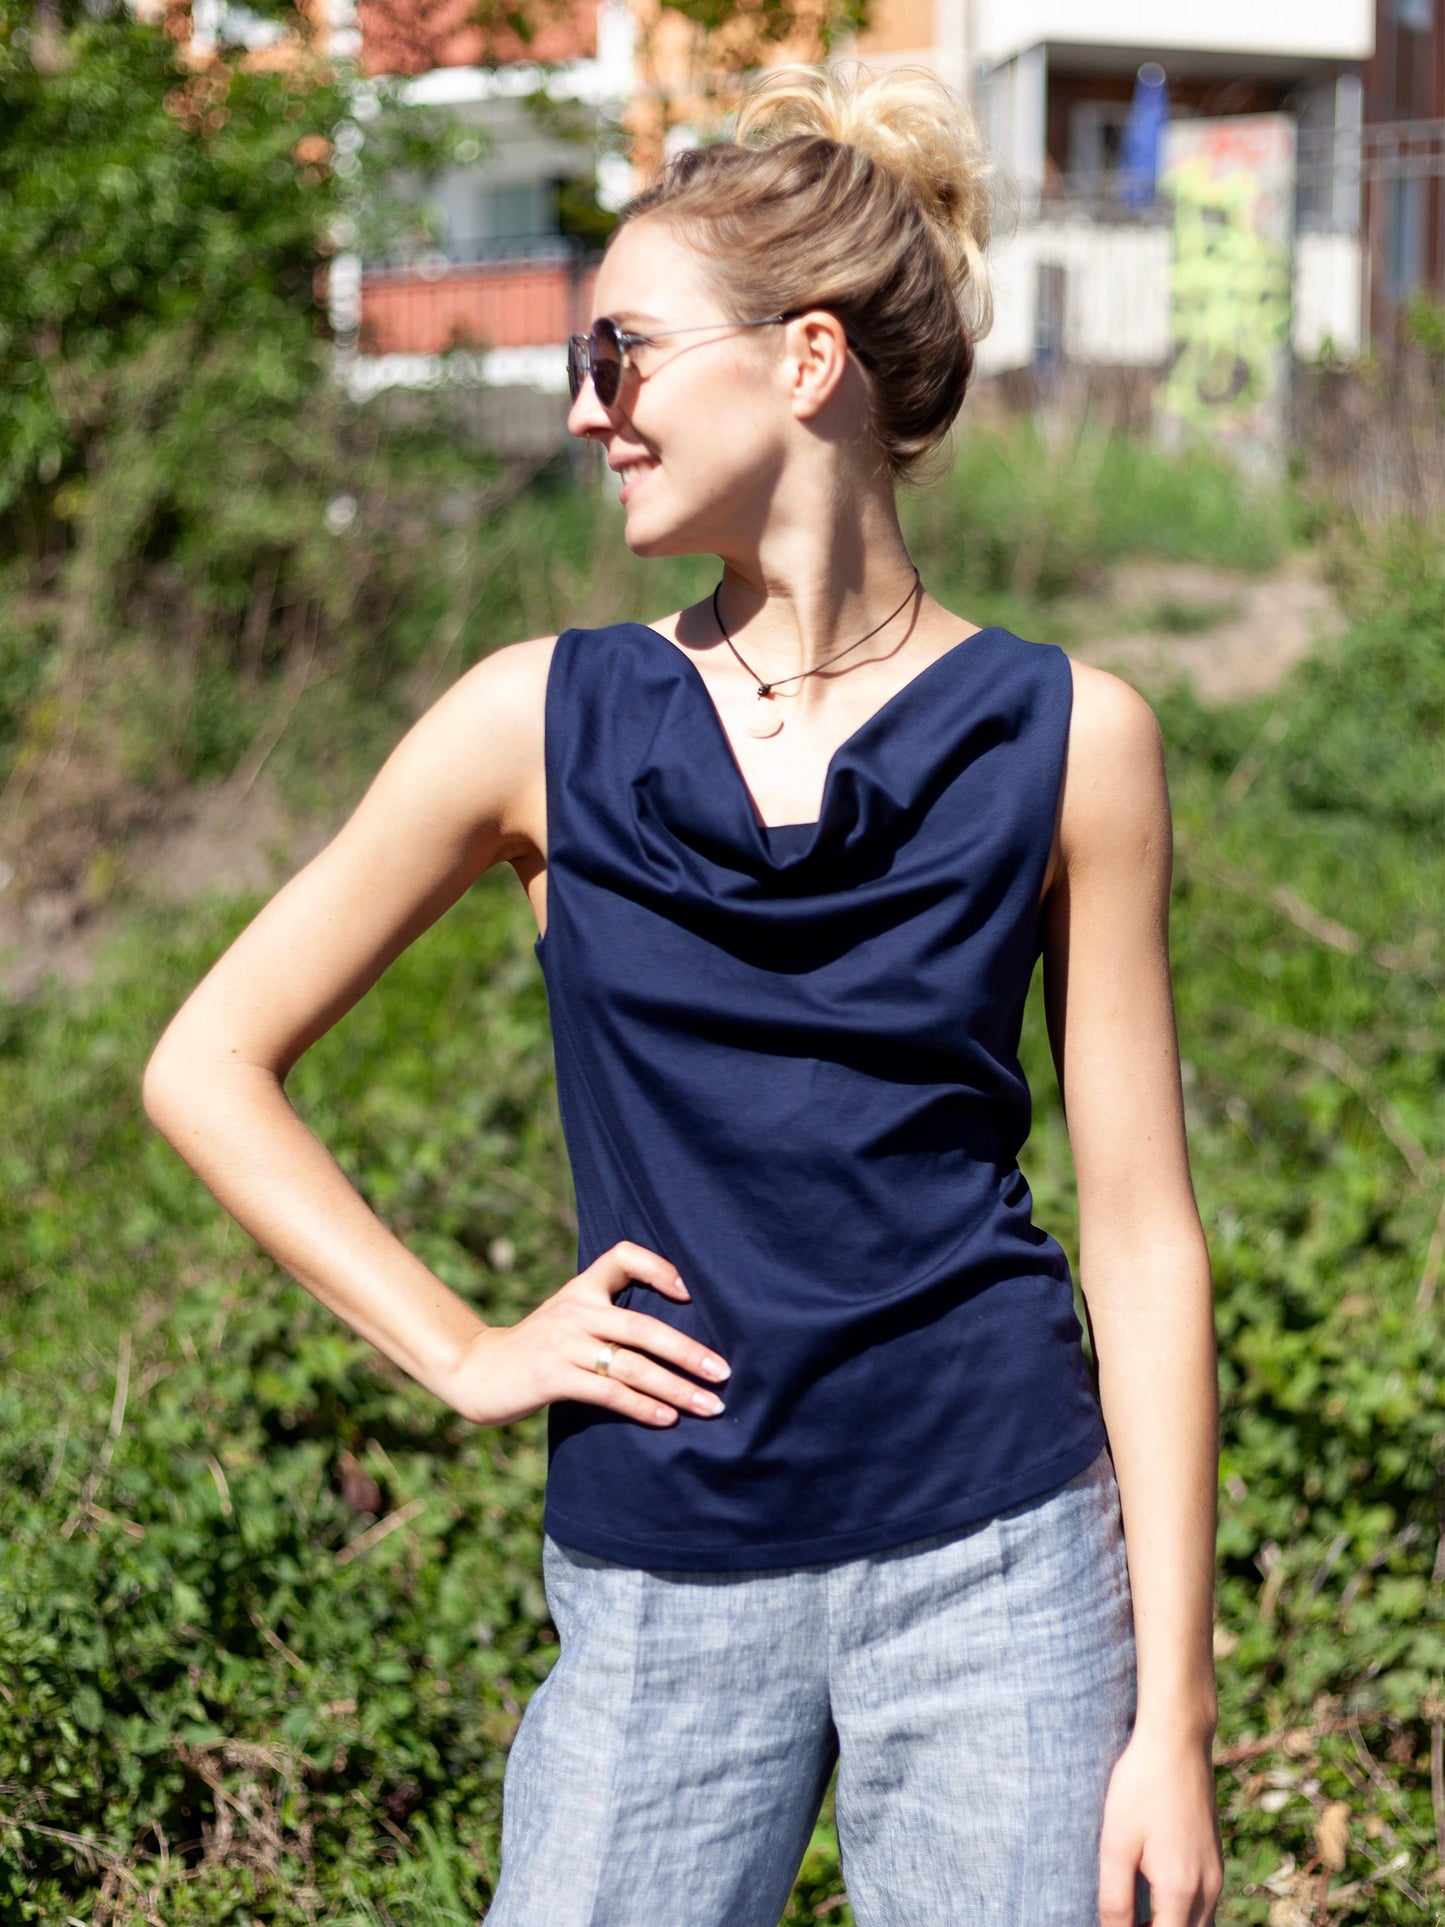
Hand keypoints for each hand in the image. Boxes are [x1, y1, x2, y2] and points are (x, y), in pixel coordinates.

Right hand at [436, 1239, 731, 1428]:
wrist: (478, 1372)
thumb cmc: (538, 1347)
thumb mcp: (569, 1316)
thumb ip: (608, 1315)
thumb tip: (675, 1338)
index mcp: (581, 1287)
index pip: (622, 1255)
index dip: (658, 1267)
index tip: (689, 1293)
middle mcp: (575, 1309)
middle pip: (644, 1326)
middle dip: (689, 1352)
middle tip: (724, 1372)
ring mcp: (563, 1343)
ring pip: (632, 1365)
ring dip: (676, 1388)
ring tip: (709, 1406)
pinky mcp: (552, 1377)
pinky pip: (608, 1392)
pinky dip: (643, 1406)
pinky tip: (668, 1418)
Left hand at [1099, 1726, 1222, 1926]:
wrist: (1178, 1740)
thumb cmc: (1141, 1786)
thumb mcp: (1116, 1842)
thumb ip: (1116, 1899)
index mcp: (1180, 1891)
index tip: (1115, 1926)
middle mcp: (1207, 1890)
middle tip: (1124, 1922)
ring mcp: (1216, 1875)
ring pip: (1200, 1926)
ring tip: (1137, 1916)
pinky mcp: (1215, 1860)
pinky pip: (1204, 1906)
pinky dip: (1182, 1915)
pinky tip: (1155, 1898)